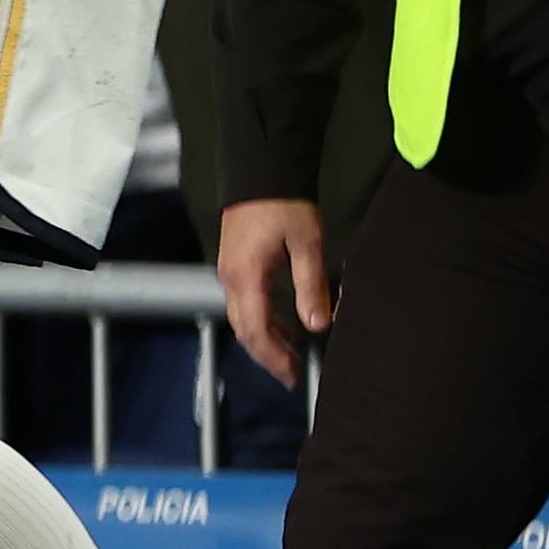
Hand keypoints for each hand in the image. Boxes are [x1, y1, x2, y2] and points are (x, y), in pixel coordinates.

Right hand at [217, 194, 332, 385]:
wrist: (260, 171)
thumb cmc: (285, 205)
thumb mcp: (307, 244)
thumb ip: (311, 287)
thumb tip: (318, 326)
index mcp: (247, 277)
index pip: (256, 329)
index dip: (273, 357)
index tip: (292, 377)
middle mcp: (231, 279)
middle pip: (244, 329)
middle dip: (267, 355)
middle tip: (292, 376)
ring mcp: (229, 272)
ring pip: (242, 318)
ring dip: (264, 340)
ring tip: (290, 356)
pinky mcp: (235, 265)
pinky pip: (244, 304)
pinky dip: (261, 322)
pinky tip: (283, 325)